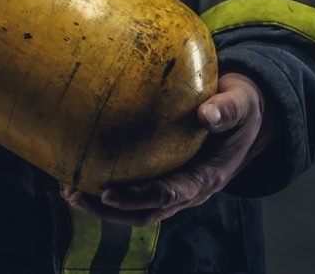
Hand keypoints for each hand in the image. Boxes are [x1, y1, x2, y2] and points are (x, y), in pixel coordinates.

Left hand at [61, 72, 273, 226]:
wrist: (244, 109)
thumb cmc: (242, 104)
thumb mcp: (242, 103)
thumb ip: (228, 108)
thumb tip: (206, 114)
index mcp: (207, 178)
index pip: (169, 195)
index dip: (139, 197)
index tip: (109, 192)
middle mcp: (189, 189)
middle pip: (146, 211)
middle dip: (110, 209)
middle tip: (76, 195)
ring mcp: (176, 184)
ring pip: (137, 206)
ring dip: (104, 204)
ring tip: (69, 190)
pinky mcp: (166, 172)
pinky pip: (136, 184)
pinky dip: (111, 183)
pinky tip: (84, 167)